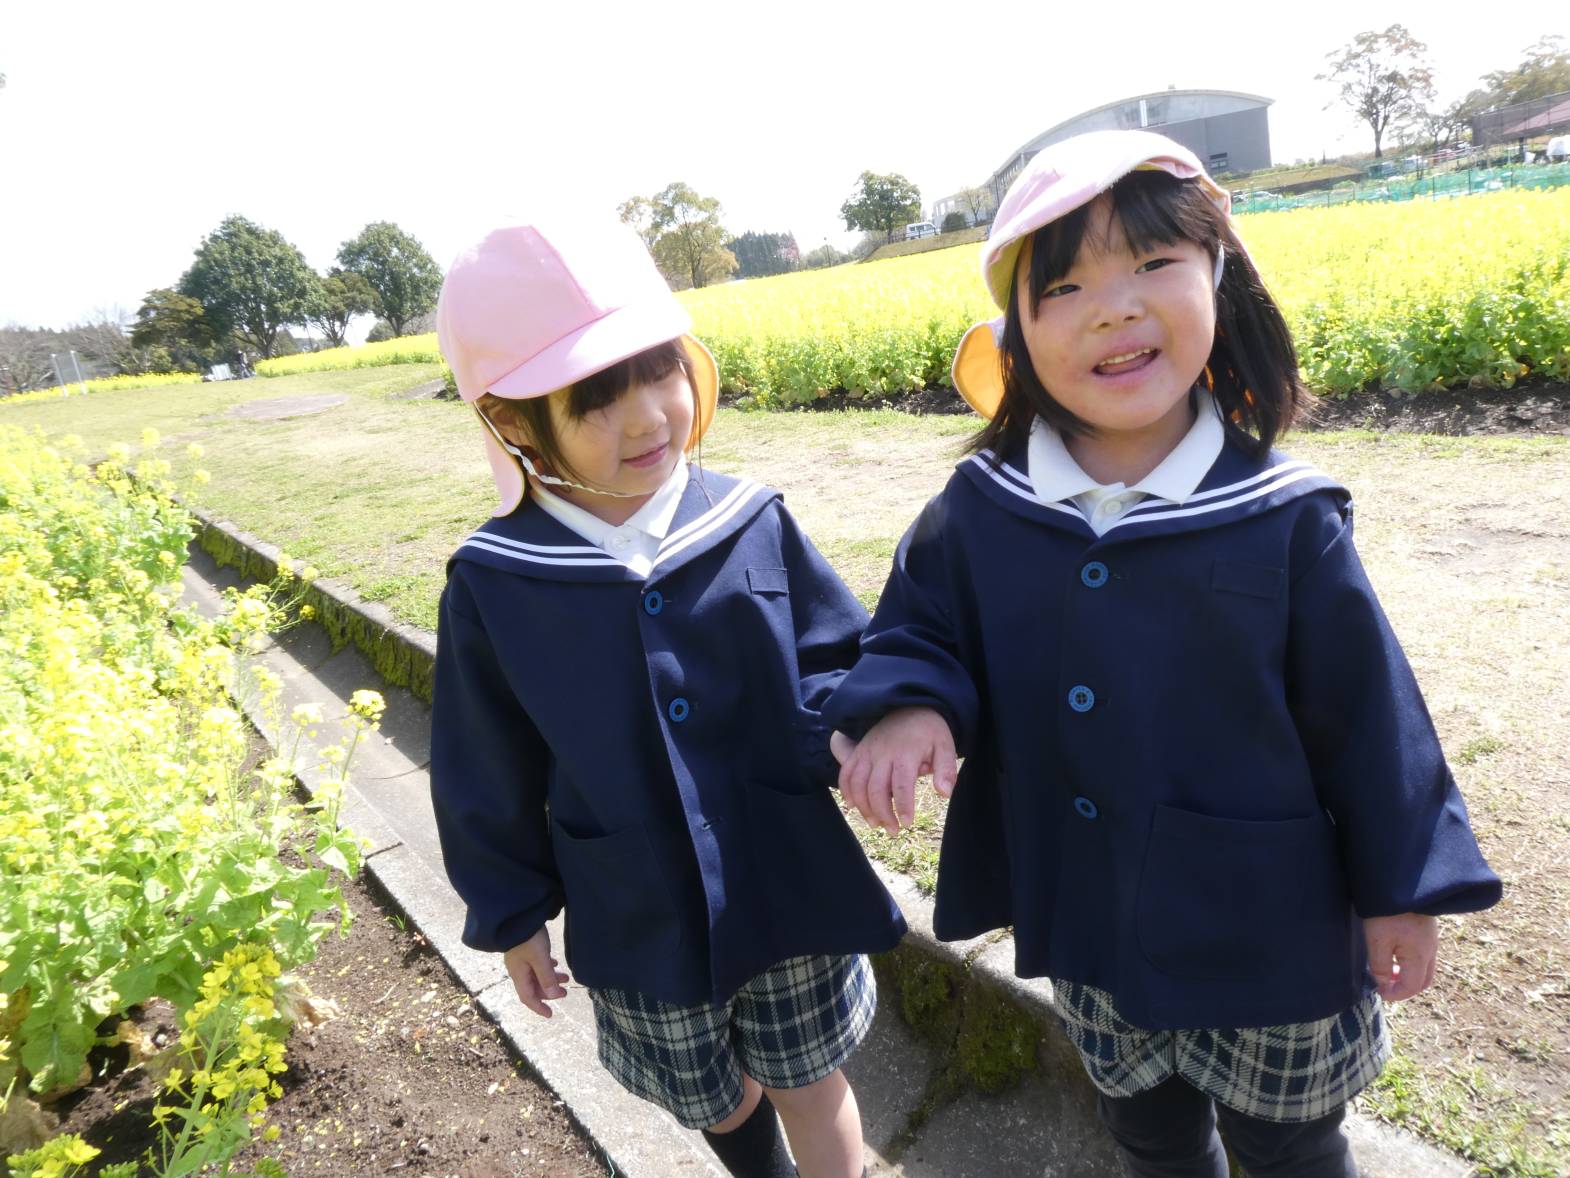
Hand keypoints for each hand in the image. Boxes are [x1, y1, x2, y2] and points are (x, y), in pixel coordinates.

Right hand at [503, 927, 569, 1017]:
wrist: (517, 915)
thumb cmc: (528, 938)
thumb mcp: (540, 958)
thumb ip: (547, 977)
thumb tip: (554, 996)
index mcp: (519, 974)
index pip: (527, 997)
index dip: (539, 1007)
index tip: (551, 1014)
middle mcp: (518, 969)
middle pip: (533, 987)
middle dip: (549, 992)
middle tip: (566, 992)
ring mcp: (521, 959)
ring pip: (536, 975)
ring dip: (550, 978)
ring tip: (566, 977)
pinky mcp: (525, 948)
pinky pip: (537, 964)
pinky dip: (547, 967)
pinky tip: (554, 963)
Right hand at [834, 708, 956, 835]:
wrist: (909, 705)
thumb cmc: (929, 729)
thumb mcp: (945, 745)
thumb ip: (946, 769)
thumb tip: (944, 793)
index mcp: (906, 753)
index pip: (902, 785)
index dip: (903, 806)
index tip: (907, 823)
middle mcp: (883, 753)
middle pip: (876, 789)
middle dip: (883, 814)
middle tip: (893, 831)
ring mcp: (867, 751)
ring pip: (857, 784)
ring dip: (864, 807)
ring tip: (875, 823)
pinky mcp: (859, 751)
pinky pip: (846, 773)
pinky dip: (846, 791)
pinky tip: (853, 806)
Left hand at [1363, 913, 1437, 1001]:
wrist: (1400, 883)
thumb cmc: (1387, 913)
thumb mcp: (1378, 941)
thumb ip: (1381, 966)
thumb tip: (1384, 984)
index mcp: (1420, 957)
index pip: (1412, 987)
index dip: (1395, 995)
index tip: (1379, 992)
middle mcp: (1430, 951)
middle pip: (1423, 981)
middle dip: (1405, 988)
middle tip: (1385, 984)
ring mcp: (1431, 940)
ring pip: (1425, 968)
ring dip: (1408, 975)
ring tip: (1388, 969)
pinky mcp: (1427, 931)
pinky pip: (1424, 956)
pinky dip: (1411, 963)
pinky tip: (1395, 954)